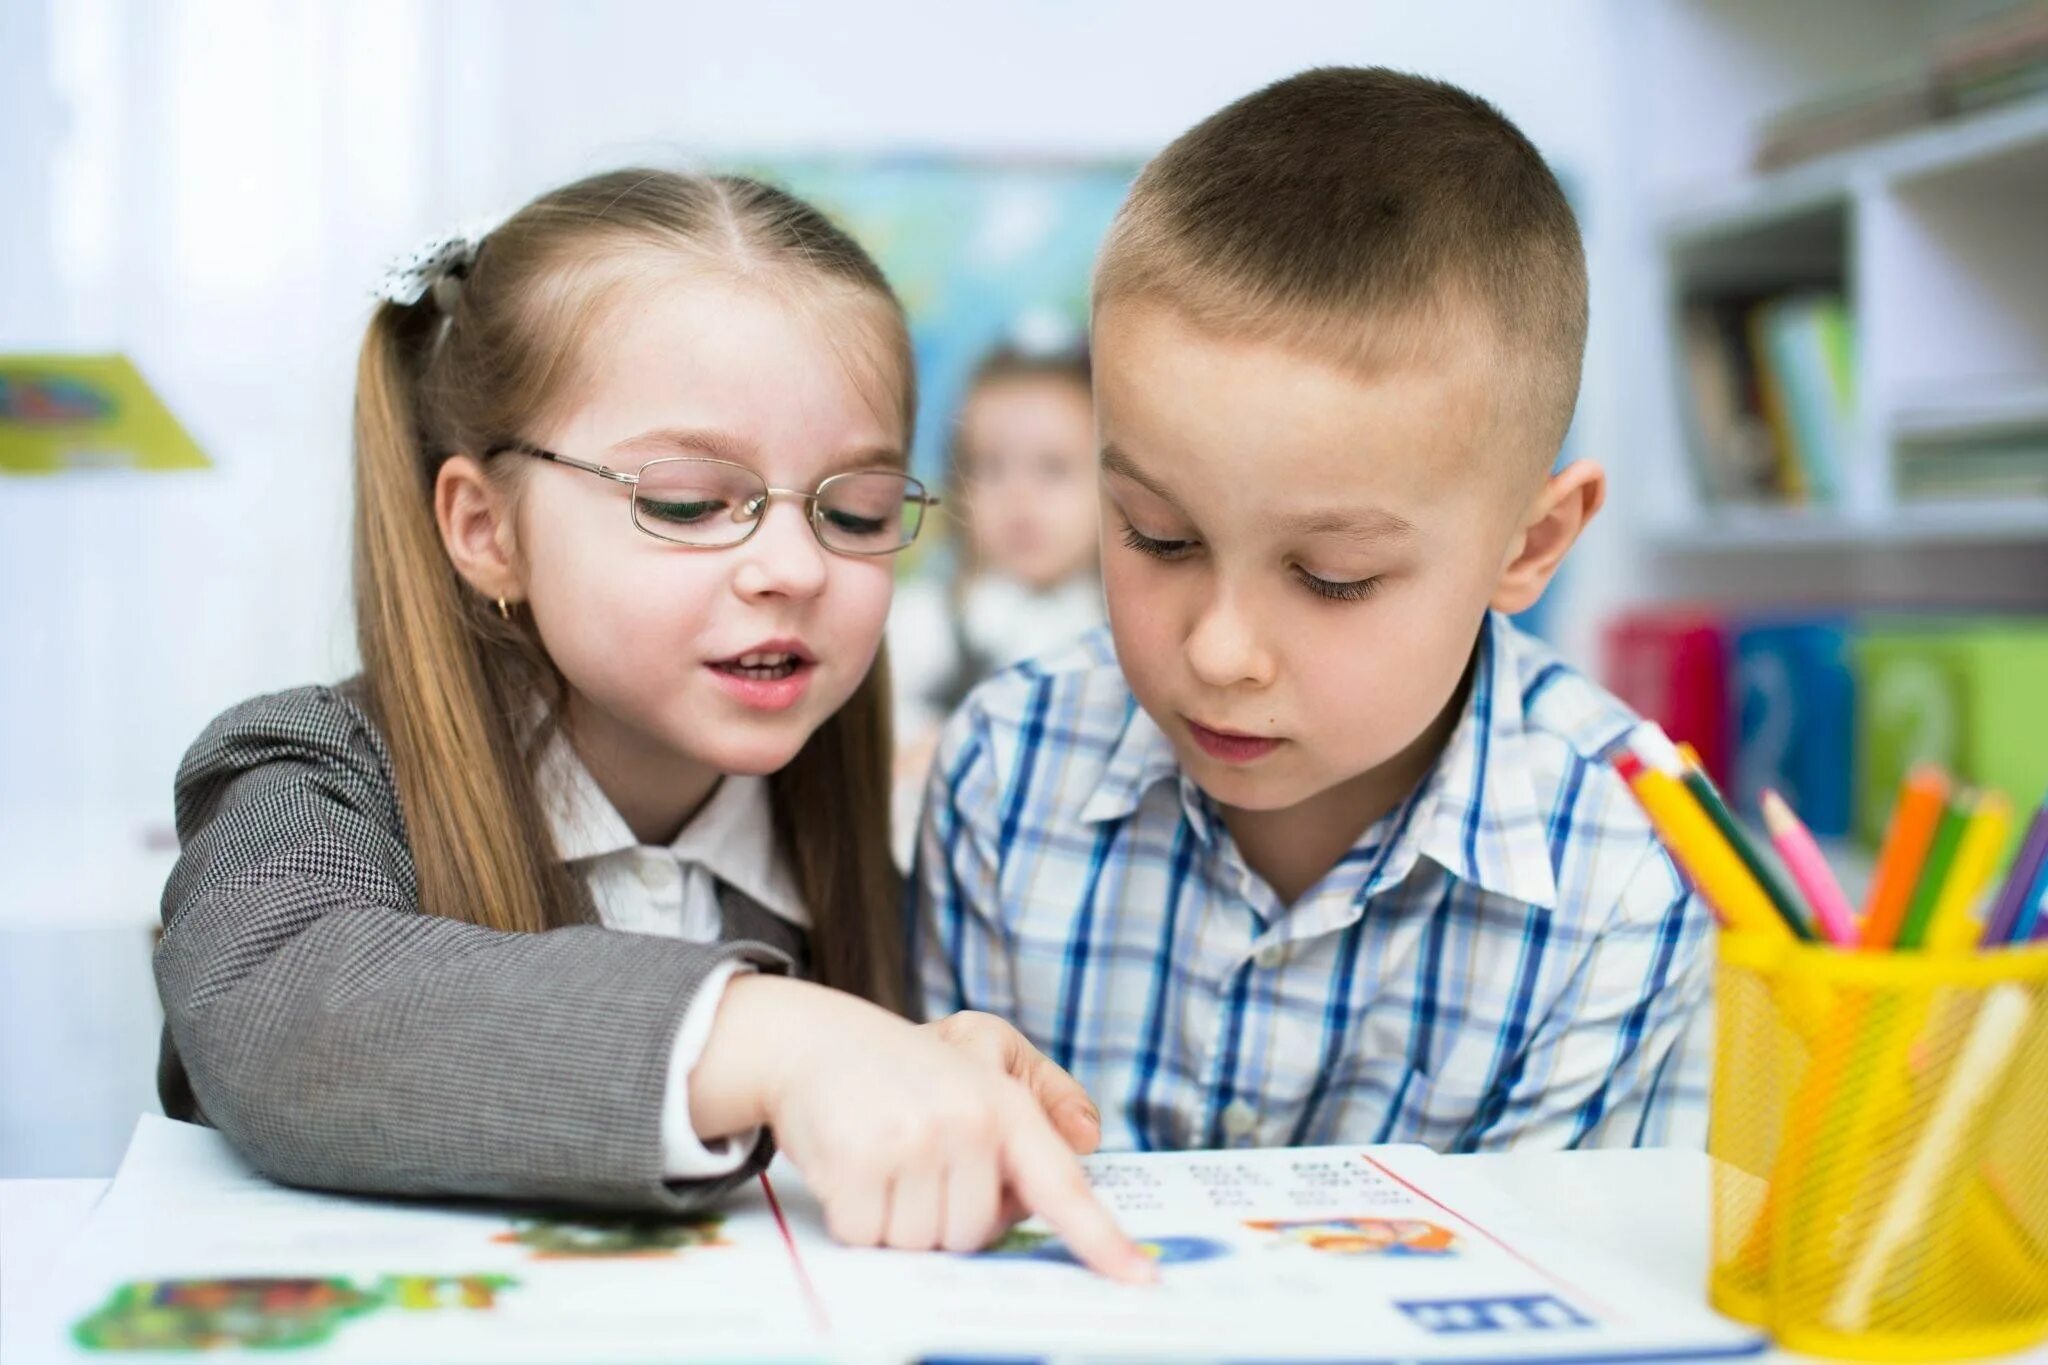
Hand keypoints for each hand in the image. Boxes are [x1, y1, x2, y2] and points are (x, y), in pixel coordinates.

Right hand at [689, 976, 1154, 1282]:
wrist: (815, 1039)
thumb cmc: (907, 1066)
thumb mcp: (985, 1056)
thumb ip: (1041, 1099)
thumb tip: (1088, 1141)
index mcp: (1006, 1105)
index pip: (1061, 1184)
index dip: (1100, 1239)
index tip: (1139, 1279)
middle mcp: (967, 1122)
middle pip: (973, 1236)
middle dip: (942, 1216)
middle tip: (919, 1162)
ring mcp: (913, 1141)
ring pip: (921, 1244)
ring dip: (896, 1219)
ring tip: (885, 1159)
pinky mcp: (857, 1160)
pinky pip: (869, 1236)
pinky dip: (855, 1216)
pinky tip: (852, 1167)